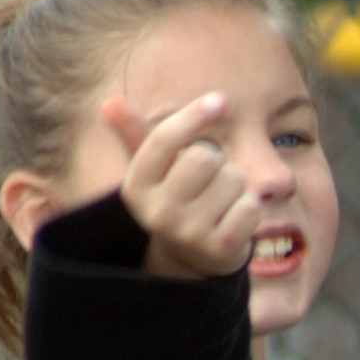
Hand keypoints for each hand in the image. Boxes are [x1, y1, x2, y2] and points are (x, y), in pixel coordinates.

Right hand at [101, 94, 260, 282]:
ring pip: (232, 181)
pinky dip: (249, 208)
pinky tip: (234, 220)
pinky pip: (250, 207)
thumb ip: (136, 136)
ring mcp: (188, 234)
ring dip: (235, 186)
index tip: (220, 100)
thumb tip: (109, 103)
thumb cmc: (176, 198)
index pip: (164, 140)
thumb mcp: (153, 170)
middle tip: (209, 180)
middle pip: (204, 158)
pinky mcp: (220, 249)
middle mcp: (157, 213)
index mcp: (135, 188)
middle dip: (216, 162)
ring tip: (219, 203)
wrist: (193, 258)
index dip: (194, 115)